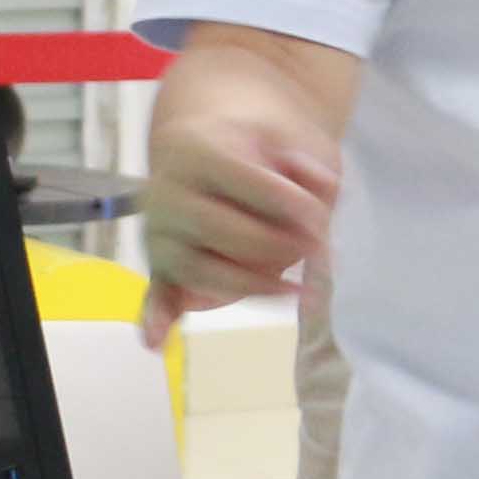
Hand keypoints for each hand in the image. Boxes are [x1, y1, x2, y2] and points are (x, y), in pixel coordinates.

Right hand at [140, 94, 338, 336]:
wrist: (217, 137)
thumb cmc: (262, 143)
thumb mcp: (295, 140)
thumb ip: (311, 173)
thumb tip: (320, 211)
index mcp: (201, 150)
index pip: (249, 184)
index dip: (291, 205)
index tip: (322, 221)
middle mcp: (168, 191)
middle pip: (224, 232)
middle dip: (276, 246)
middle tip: (314, 250)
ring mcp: (160, 230)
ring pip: (199, 270)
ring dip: (250, 286)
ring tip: (295, 291)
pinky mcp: (160, 262)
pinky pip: (156, 291)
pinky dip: (156, 316)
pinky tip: (158, 341)